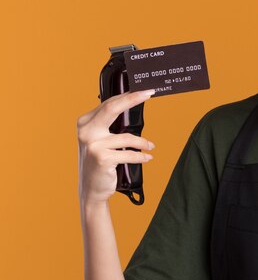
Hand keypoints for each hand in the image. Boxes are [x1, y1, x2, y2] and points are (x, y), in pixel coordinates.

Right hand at [77, 90, 155, 205]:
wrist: (91, 188)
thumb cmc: (99, 161)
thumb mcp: (100, 140)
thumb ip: (109, 124)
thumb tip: (131, 105)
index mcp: (85, 123)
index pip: (108, 104)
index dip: (127, 96)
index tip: (144, 91)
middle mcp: (86, 131)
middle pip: (112, 108)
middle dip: (132, 99)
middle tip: (149, 93)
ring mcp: (93, 145)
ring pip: (127, 137)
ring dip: (143, 143)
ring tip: (150, 146)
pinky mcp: (102, 158)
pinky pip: (129, 154)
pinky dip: (141, 157)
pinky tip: (147, 158)